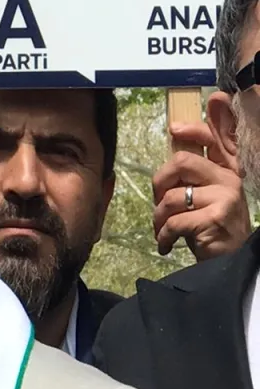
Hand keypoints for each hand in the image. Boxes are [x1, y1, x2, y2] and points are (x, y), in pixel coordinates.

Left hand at [152, 121, 250, 260]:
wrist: (230, 261)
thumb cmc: (210, 228)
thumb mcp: (205, 198)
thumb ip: (192, 179)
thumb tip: (167, 163)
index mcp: (226, 171)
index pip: (212, 140)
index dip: (194, 129)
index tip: (174, 128)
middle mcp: (228, 180)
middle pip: (181, 162)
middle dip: (159, 183)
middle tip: (158, 203)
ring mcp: (224, 198)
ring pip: (172, 196)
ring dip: (158, 218)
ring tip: (163, 230)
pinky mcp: (214, 218)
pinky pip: (174, 221)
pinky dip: (163, 236)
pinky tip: (167, 244)